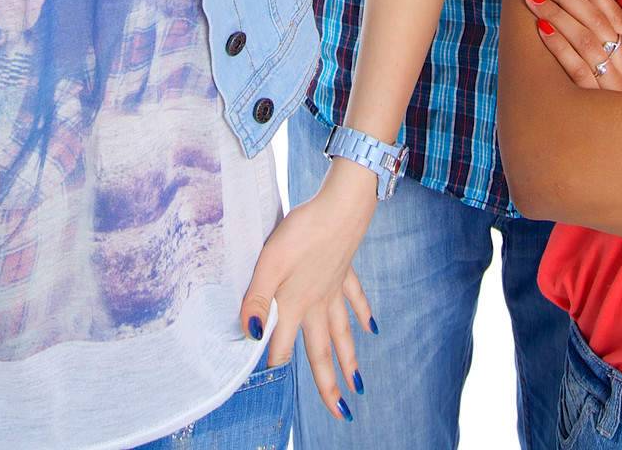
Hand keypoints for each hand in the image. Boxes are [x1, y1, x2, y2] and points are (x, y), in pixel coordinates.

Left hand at [239, 158, 376, 421]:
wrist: (340, 205)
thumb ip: (257, 298)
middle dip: (329, 385)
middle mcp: (318, 303)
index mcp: (296, 304)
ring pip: (342, 331)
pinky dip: (363, 313)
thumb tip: (251, 334)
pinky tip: (371, 327)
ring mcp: (335, 287)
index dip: (272, 360)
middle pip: (323, 351)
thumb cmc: (302, 231)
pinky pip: (355, 298)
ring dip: (349, 358)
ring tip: (358, 384)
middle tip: (343, 415)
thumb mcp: (270, 261)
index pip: (283, 346)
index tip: (266, 376)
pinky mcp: (345, 270)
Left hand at [522, 0, 621, 100]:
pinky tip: (542, 29)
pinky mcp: (601, 107)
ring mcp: (616, 88)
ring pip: (585, 39)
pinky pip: (578, 70)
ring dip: (556, 13)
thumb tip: (590, 31)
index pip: (616, 15)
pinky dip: (560, 47)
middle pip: (596, 20)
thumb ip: (619, 62)